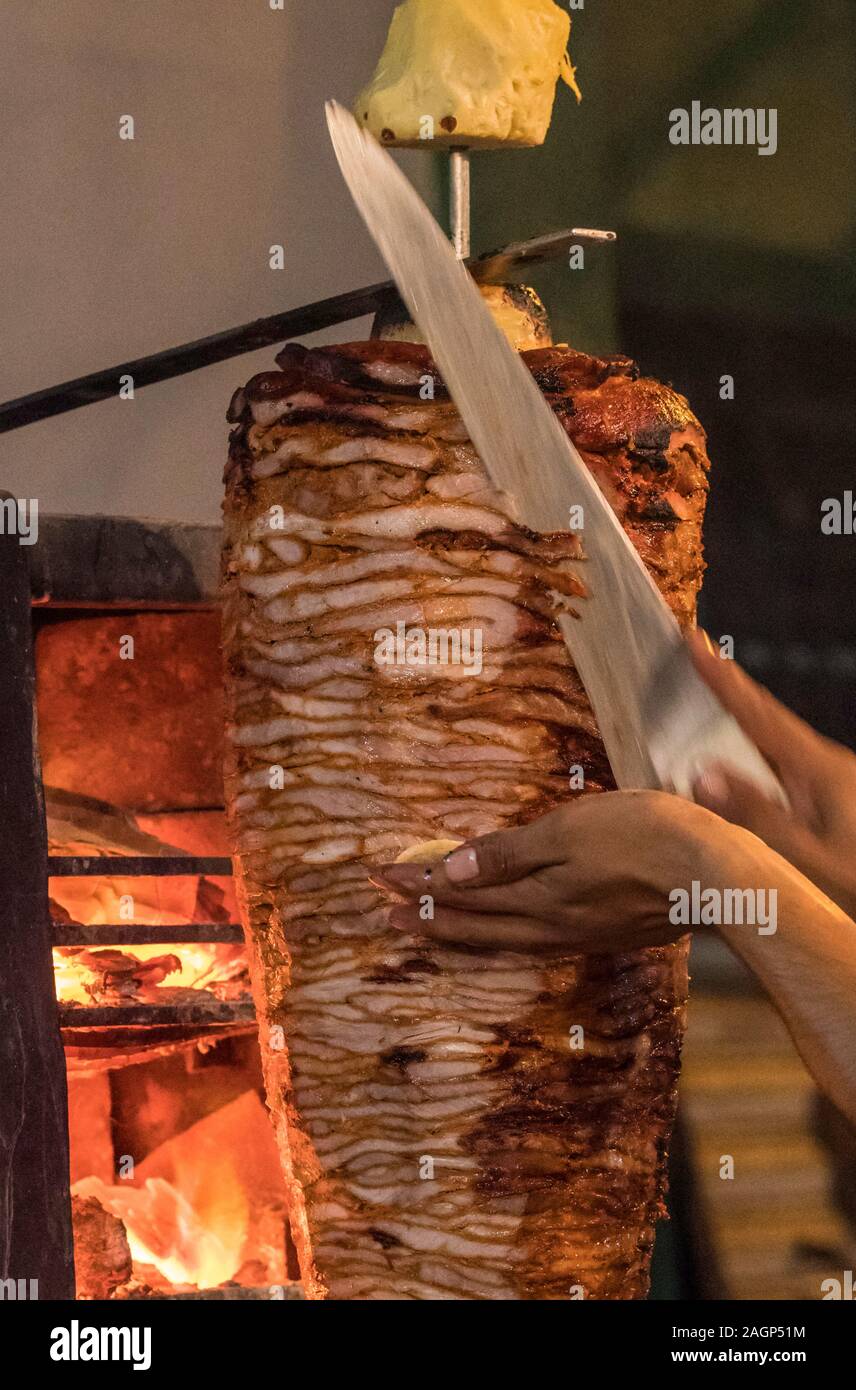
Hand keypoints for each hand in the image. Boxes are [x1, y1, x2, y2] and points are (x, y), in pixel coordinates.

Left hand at [371, 790, 722, 951]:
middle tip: (385, 913)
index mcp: (534, 898)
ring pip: (500, 936)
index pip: (460, 893)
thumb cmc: (644, 839)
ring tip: (428, 928)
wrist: (715, 876)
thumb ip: (508, 855)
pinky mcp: (602, 932)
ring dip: (459, 929)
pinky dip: (498, 935)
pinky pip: (529, 940)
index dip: (418, 883)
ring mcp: (576, 933)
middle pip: (473, 922)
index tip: (379, 877)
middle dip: (427, 915)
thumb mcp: (568, 833)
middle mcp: (547, 925)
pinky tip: (503, 933)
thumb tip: (449, 873)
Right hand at [690, 632, 855, 918]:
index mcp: (821, 774)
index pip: (759, 716)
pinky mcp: (834, 814)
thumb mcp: (810, 863)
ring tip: (700, 716)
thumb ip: (757, 819)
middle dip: (727, 697)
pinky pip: (781, 782)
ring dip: (736, 737)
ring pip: (772, 757)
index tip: (693, 641)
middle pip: (765, 727)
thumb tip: (703, 774)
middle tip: (692, 664)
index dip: (722, 680)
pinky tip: (733, 783)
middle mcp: (827, 774)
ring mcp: (832, 794)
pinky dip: (751, 772)